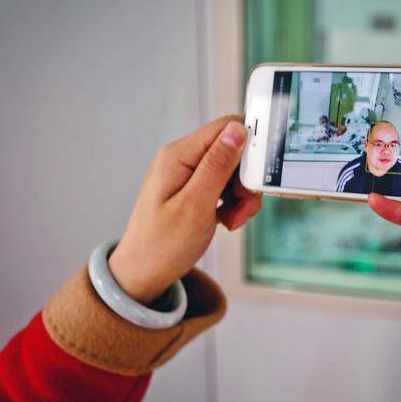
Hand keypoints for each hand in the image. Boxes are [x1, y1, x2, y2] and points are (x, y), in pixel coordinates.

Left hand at [108, 115, 261, 303]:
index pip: (226, 128)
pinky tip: (226, 219)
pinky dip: (233, 203)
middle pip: (233, 150)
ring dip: (241, 195)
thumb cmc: (162, 246)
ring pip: (233, 170)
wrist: (144, 273)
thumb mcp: (195, 206)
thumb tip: (238, 130)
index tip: (256, 178)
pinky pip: (225, 185)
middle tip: (242, 207)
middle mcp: (182, 158)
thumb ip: (217, 166)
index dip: (249, 148)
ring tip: (232, 219)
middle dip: (246, 179)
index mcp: (178, 156)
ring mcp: (188, 173)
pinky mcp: (194, 188)